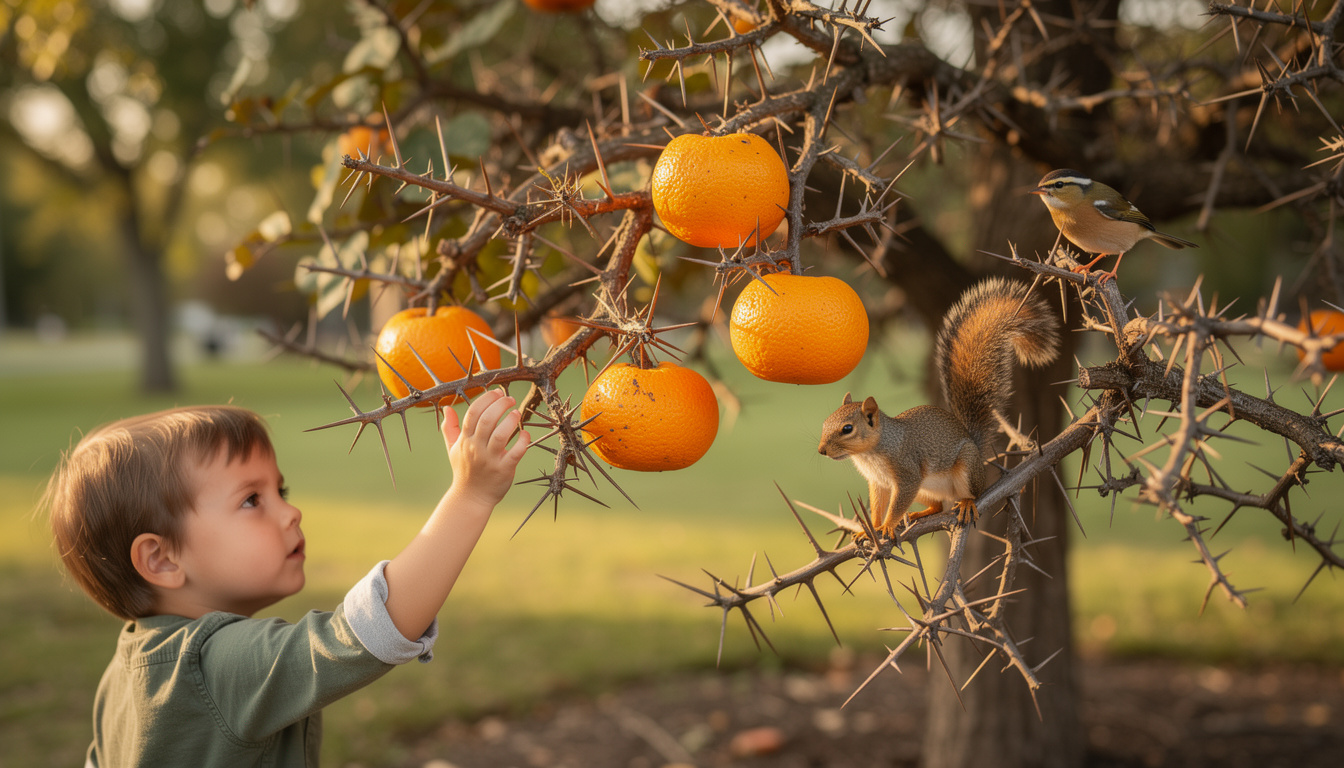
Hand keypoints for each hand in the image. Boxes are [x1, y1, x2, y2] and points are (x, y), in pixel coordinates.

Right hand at [441, 389, 530, 507]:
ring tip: (517, 413)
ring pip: (501, 434)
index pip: (473, 413)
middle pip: (487, 420)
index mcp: (465, 440)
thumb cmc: (464, 471)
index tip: (497, 392)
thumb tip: (446, 408)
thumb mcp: (453, 449)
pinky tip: (525, 434)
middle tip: (510, 399)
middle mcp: (476, 448)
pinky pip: (515, 453)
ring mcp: (490, 459)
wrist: (471, 498)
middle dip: (500, 405)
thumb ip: (450, 428)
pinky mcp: (504, 470)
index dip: (486, 399)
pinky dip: (523, 441)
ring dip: (511, 420)